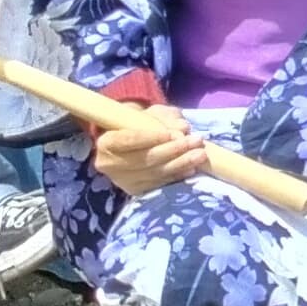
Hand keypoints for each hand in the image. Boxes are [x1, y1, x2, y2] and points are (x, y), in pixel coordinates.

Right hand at [90, 101, 208, 198]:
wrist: (128, 145)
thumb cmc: (139, 125)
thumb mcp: (149, 114)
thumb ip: (164, 117)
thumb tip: (182, 127)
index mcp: (106, 142)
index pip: (129, 140)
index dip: (152, 137)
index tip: (173, 134)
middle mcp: (109, 165)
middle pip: (145, 159)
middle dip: (174, 150)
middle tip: (196, 141)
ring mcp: (122, 181)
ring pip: (154, 173)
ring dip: (180, 164)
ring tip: (200, 155)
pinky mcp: (135, 190)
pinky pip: (159, 183)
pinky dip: (177, 176)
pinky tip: (191, 169)